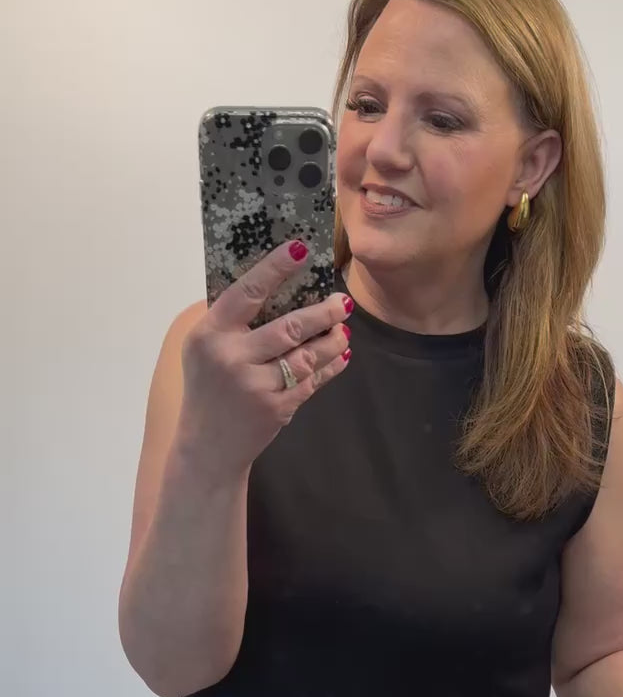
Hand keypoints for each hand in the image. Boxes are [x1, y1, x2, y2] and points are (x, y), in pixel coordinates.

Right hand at [177, 241, 352, 479]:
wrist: (207, 447)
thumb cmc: (207, 388)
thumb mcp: (203, 349)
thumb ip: (230, 321)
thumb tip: (275, 282)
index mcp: (211, 334)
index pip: (247, 293)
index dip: (275, 268)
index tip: (300, 248)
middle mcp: (233, 358)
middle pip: (289, 327)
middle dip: (323, 313)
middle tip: (342, 302)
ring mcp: (256, 386)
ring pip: (307, 355)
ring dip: (332, 340)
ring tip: (344, 330)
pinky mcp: (276, 408)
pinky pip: (311, 381)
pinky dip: (329, 366)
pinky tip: (340, 355)